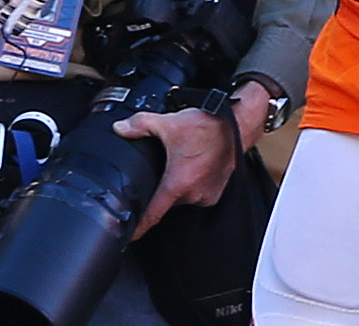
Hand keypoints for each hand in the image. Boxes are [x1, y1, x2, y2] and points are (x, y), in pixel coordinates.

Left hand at [112, 104, 241, 238]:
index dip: (138, 228)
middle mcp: (193, 194)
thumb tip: (121, 128)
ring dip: (179, 184)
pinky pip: (197, 194)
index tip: (127, 237)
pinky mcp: (216, 192)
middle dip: (162, 186)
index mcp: (177, 184)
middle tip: (163, 165)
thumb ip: (140, 125)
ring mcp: (206, 195)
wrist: (237, 125)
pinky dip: (193, 183)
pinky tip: (194, 165)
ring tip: (182, 161)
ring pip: (182, 196)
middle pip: (166, 200)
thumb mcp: (169, 123)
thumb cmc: (208, 127)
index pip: (152, 215)